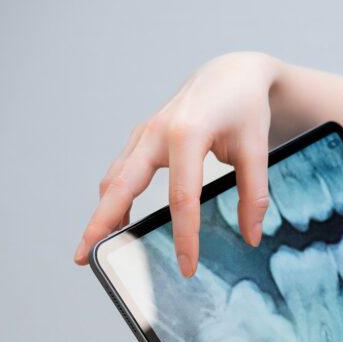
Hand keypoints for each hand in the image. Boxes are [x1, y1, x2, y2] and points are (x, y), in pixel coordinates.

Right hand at [74, 52, 283, 276]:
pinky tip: (118, 222)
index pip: (182, 197)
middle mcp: (156, 132)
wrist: (230, 73)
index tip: (186, 267)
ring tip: (95, 246)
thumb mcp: (257, 149)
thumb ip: (254, 194)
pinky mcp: (142, 138)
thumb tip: (251, 238)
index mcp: (187, 133)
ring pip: (114, 178)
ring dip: (102, 212)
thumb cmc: (245, 108)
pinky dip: (114, 198)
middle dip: (102, 222)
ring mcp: (144, 133)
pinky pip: (121, 172)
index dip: (184, 236)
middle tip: (85, 256)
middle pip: (122, 185)